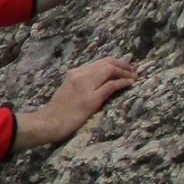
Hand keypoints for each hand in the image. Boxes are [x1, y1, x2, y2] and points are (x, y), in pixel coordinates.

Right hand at [14, 56, 137, 149]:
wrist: (49, 122)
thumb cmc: (59, 110)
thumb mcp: (68, 89)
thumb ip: (81, 82)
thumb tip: (99, 80)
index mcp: (74, 72)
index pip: (100, 61)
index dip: (116, 62)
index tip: (124, 68)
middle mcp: (80, 75)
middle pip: (108, 62)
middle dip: (124, 65)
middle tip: (133, 72)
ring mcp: (86, 86)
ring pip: (111, 70)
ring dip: (126, 73)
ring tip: (134, 78)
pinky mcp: (91, 99)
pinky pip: (112, 85)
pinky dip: (123, 82)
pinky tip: (130, 84)